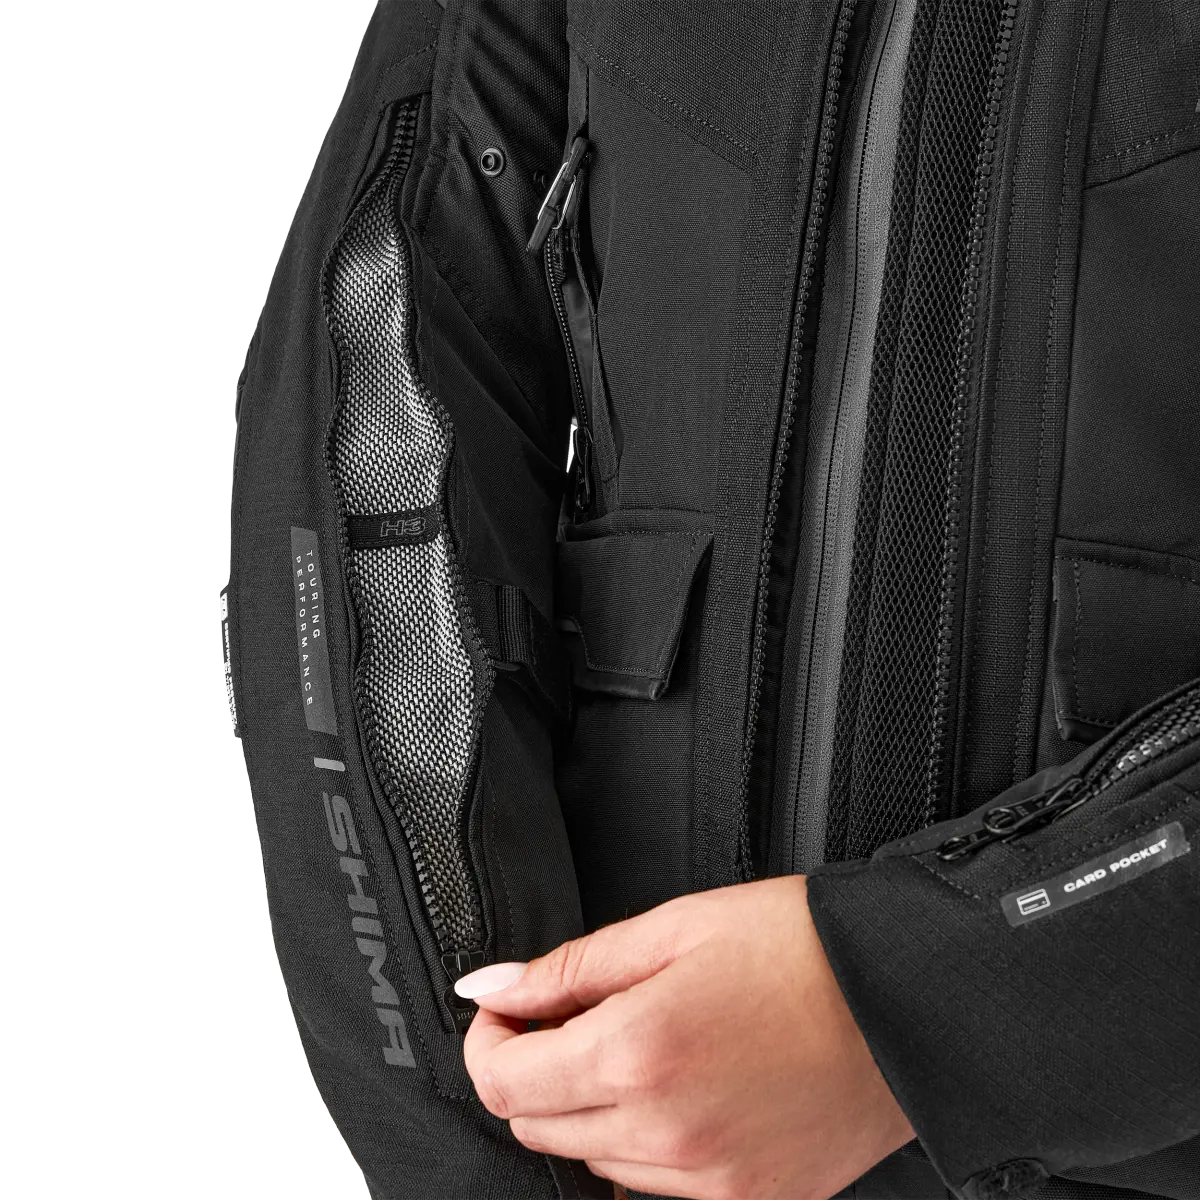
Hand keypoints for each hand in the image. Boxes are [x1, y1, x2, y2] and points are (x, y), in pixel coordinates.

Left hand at [458, 877, 913, 1199]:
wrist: (904, 996)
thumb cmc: (798, 948)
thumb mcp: (673, 927)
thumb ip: (570, 967)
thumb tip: (492, 986)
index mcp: (638, 1052)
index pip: (503, 1082)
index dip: (489, 1039)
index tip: (508, 1009)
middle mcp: (666, 1131)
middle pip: (539, 1126)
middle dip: (532, 1069)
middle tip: (568, 1016)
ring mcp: (709, 1179)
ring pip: (594, 1161)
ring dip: (587, 1106)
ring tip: (636, 1043)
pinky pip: (655, 1187)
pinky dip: (642, 1142)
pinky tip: (676, 1088)